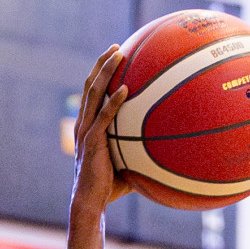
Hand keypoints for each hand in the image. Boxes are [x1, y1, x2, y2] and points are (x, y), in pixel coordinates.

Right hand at [69, 46, 131, 219]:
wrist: (91, 202)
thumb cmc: (110, 187)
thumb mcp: (127, 163)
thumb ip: (140, 151)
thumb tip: (165, 150)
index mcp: (88, 126)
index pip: (92, 94)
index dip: (100, 74)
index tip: (114, 58)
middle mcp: (83, 124)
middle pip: (90, 85)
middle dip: (102, 64)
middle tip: (116, 47)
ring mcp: (86, 132)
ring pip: (94, 94)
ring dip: (105, 72)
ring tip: (118, 54)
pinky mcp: (92, 142)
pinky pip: (104, 117)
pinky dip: (114, 102)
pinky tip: (126, 89)